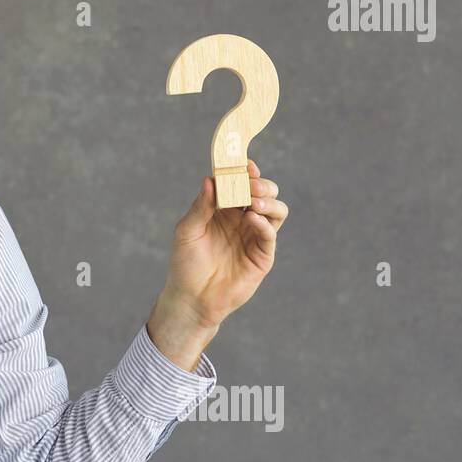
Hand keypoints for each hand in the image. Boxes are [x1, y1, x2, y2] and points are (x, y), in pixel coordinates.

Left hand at [160, 158, 287, 330]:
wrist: (191, 298)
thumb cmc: (185, 263)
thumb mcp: (187, 230)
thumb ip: (201, 206)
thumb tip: (210, 179)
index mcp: (224, 209)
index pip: (240, 184)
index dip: (244, 171)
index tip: (243, 163)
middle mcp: (242, 219)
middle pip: (264, 192)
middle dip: (260, 184)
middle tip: (249, 184)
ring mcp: (254, 236)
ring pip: (276, 209)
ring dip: (268, 200)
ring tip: (253, 201)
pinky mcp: (262, 255)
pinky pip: (270, 233)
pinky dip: (264, 222)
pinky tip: (252, 219)